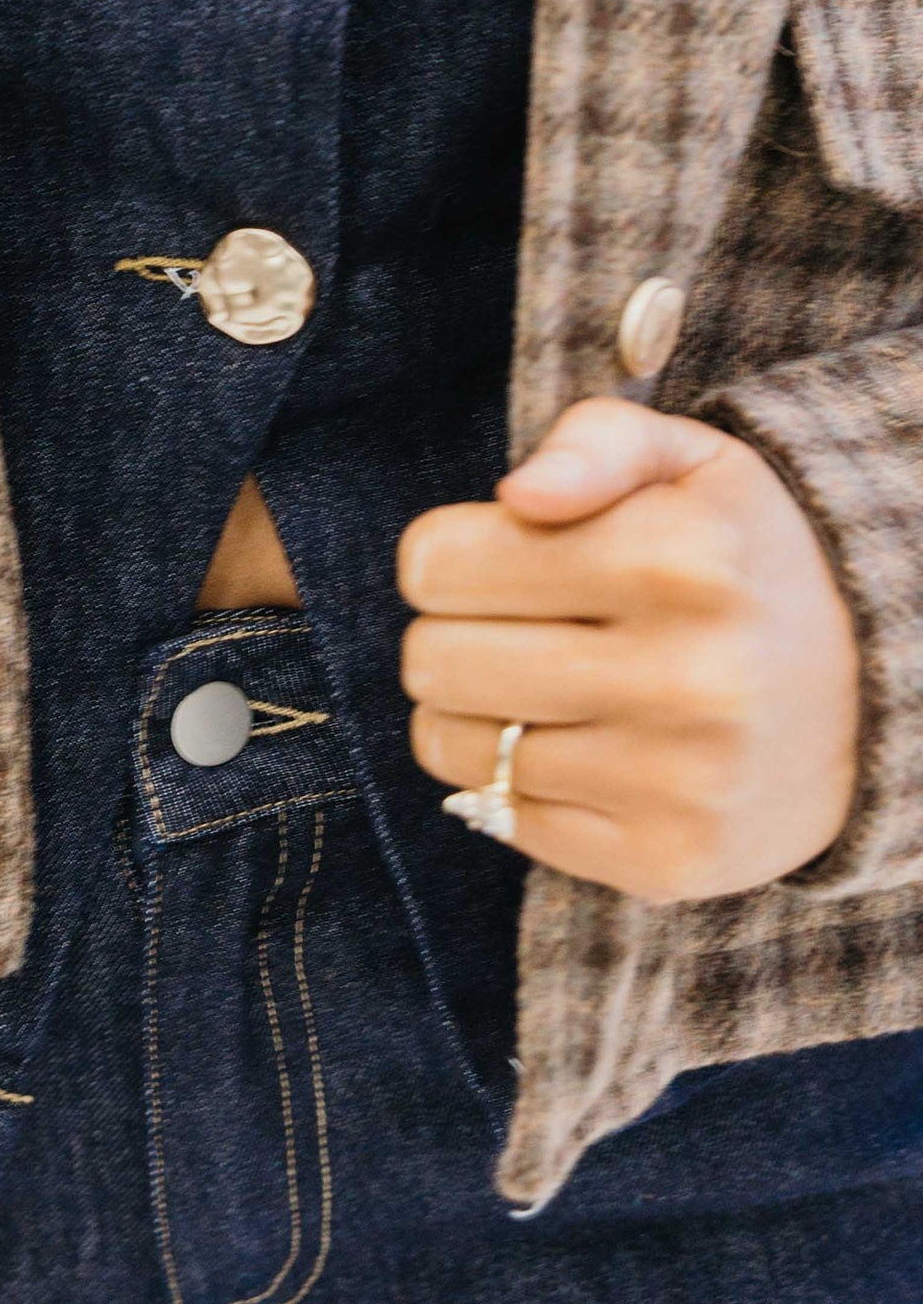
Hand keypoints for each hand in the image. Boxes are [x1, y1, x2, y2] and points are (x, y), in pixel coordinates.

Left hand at [400, 400, 860, 900]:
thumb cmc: (740, 560)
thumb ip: (594, 442)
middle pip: (430, 660)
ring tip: (552, 688)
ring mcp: (675, 782)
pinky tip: (583, 751)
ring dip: (478, 713)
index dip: (452, 557)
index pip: (435, 563)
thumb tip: (519, 493)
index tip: (503, 560)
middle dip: (456, 634)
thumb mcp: (689, 462)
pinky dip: (514, 783)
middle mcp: (682, 677)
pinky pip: (498, 818)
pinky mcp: (664, 861)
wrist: (873, 701)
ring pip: (450, 746)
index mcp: (674, 558)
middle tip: (526, 629)